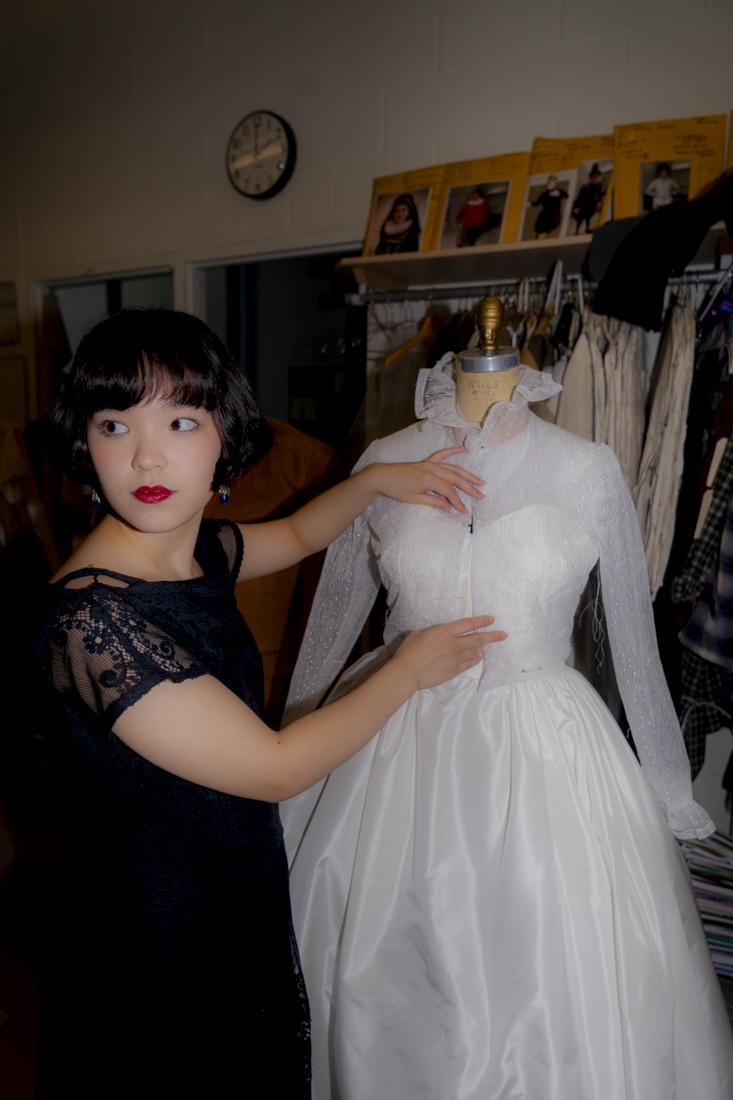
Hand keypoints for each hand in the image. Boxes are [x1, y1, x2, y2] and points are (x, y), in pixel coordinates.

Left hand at [368, 448, 483, 515]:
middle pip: (455, 479)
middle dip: (469, 488)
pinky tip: (463, 449)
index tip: (465, 511)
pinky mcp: (426, 461)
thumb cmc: (396, 489)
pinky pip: (442, 454)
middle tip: (482, 496)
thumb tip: (450, 509)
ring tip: (480, 481)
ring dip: (467, 475)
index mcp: (429, 479)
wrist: (382, 476)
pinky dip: (453, 451)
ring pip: (453, 468)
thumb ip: (434, 502)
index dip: (458, 501)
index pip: (449, 491)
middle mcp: (432, 469)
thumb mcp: (415, 499)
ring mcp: (430, 463)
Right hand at [394, 615, 506, 690]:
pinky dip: (475, 660)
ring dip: (482, 649)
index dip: (481, 621)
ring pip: (474, 652)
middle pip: (478, 638)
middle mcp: (454, 644)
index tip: (492, 619)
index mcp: (444, 632)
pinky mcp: (454, 671)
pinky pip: (469, 664)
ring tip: (487, 647)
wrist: (408, 672)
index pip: (468, 624)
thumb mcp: (417, 634)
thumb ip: (430, 633)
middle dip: (493, 636)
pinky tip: (479, 658)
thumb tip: (433, 636)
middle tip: (504, 635)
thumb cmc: (409, 651)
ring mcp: (456, 658)